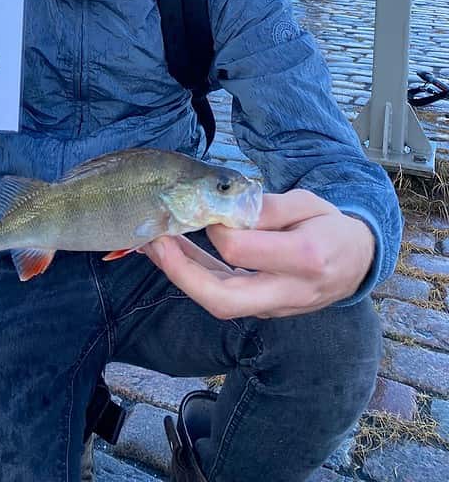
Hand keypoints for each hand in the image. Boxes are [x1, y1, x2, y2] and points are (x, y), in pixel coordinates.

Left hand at [142, 190, 374, 318]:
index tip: (207, 209)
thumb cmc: (329, 225)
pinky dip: (196, 278)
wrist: (357, 261)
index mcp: (304, 257)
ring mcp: (276, 307)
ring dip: (182, 276)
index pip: (243, 251)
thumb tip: (228, 211)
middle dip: (182, 274)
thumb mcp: (308, 202)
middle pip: (224, 300)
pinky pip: (225, 299)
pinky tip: (174, 255)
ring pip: (220, 305)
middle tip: (156, 242)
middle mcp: (289, 291)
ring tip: (154, 245)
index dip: (217, 230)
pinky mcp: (265, 310)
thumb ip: (269, 207)